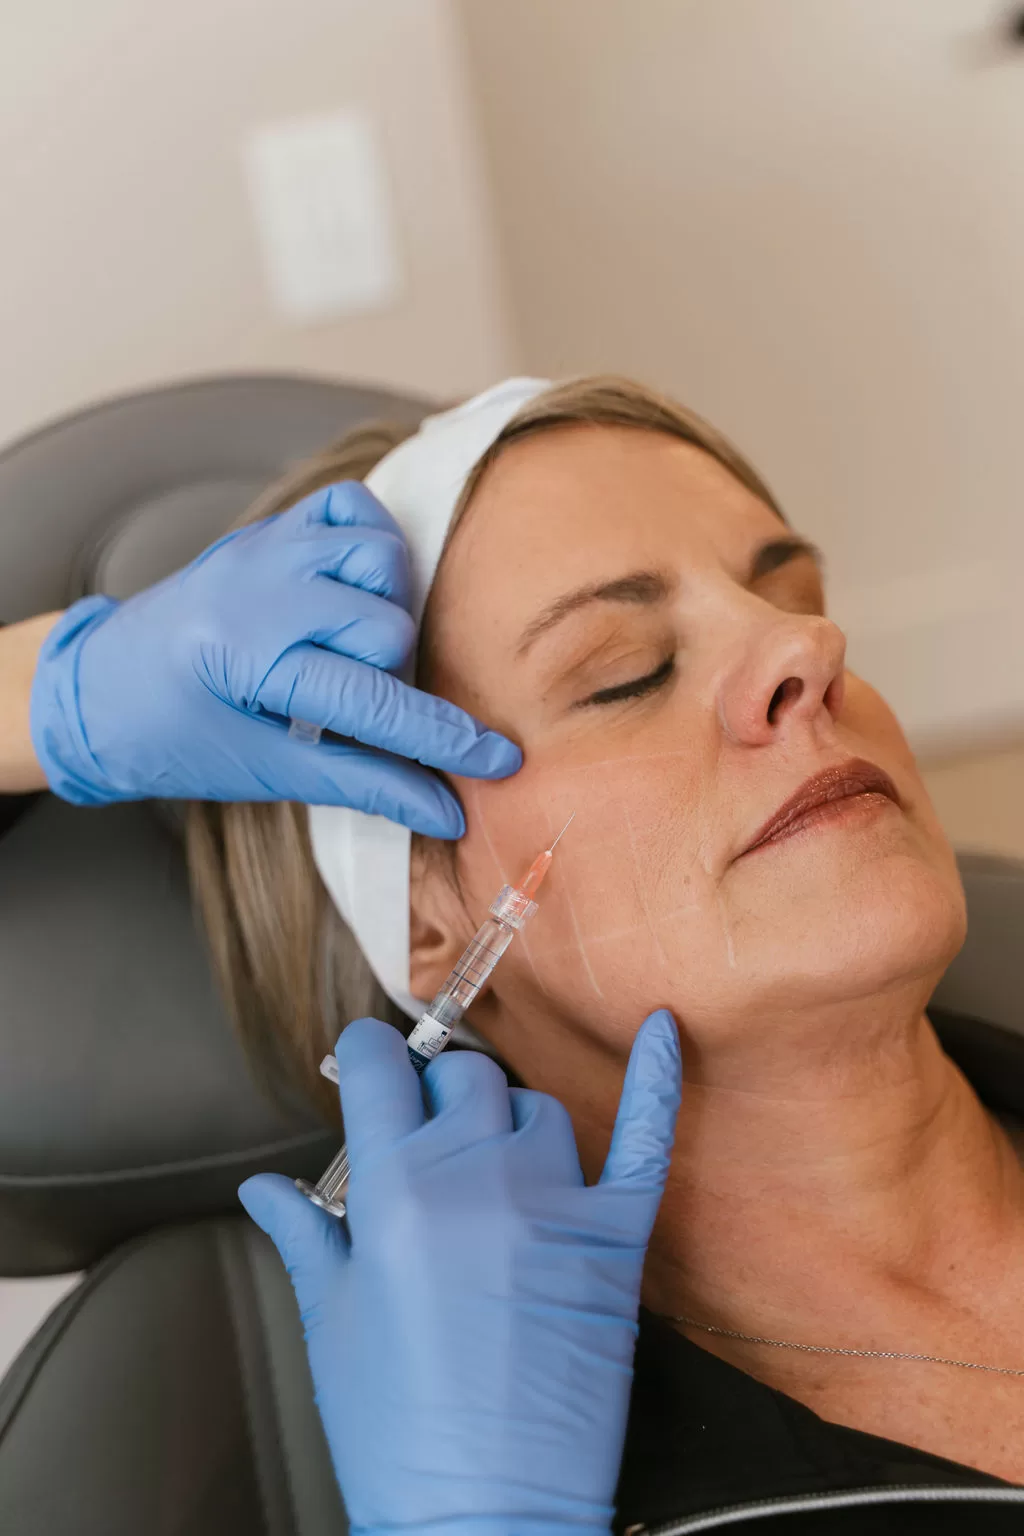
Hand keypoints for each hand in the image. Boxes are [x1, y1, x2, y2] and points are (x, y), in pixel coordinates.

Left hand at [28, 483, 519, 833]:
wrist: (95, 688)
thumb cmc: (172, 738)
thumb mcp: (263, 773)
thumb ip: (361, 785)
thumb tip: (445, 810)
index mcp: (247, 660)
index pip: (375, 703)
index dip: (446, 739)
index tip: (501, 761)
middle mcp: (259, 588)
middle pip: (388, 626)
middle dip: (392, 677)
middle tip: (354, 706)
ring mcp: (265, 546)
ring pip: (383, 560)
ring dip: (385, 611)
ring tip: (349, 651)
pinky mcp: (270, 527)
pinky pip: (356, 509)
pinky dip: (372, 546)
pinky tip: (352, 592)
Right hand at [240, 1012, 681, 1535]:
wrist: (487, 1516)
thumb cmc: (398, 1429)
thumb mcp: (334, 1323)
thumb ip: (306, 1234)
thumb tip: (262, 1187)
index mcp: (394, 1192)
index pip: (378, 1070)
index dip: (364, 1054)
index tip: (363, 1057)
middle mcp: (475, 1179)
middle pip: (461, 1080)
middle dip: (436, 1099)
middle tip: (427, 1146)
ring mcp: (552, 1204)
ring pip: (534, 1108)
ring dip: (507, 1124)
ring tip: (491, 1174)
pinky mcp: (614, 1239)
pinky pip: (644, 1138)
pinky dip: (657, 1079)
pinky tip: (666, 1029)